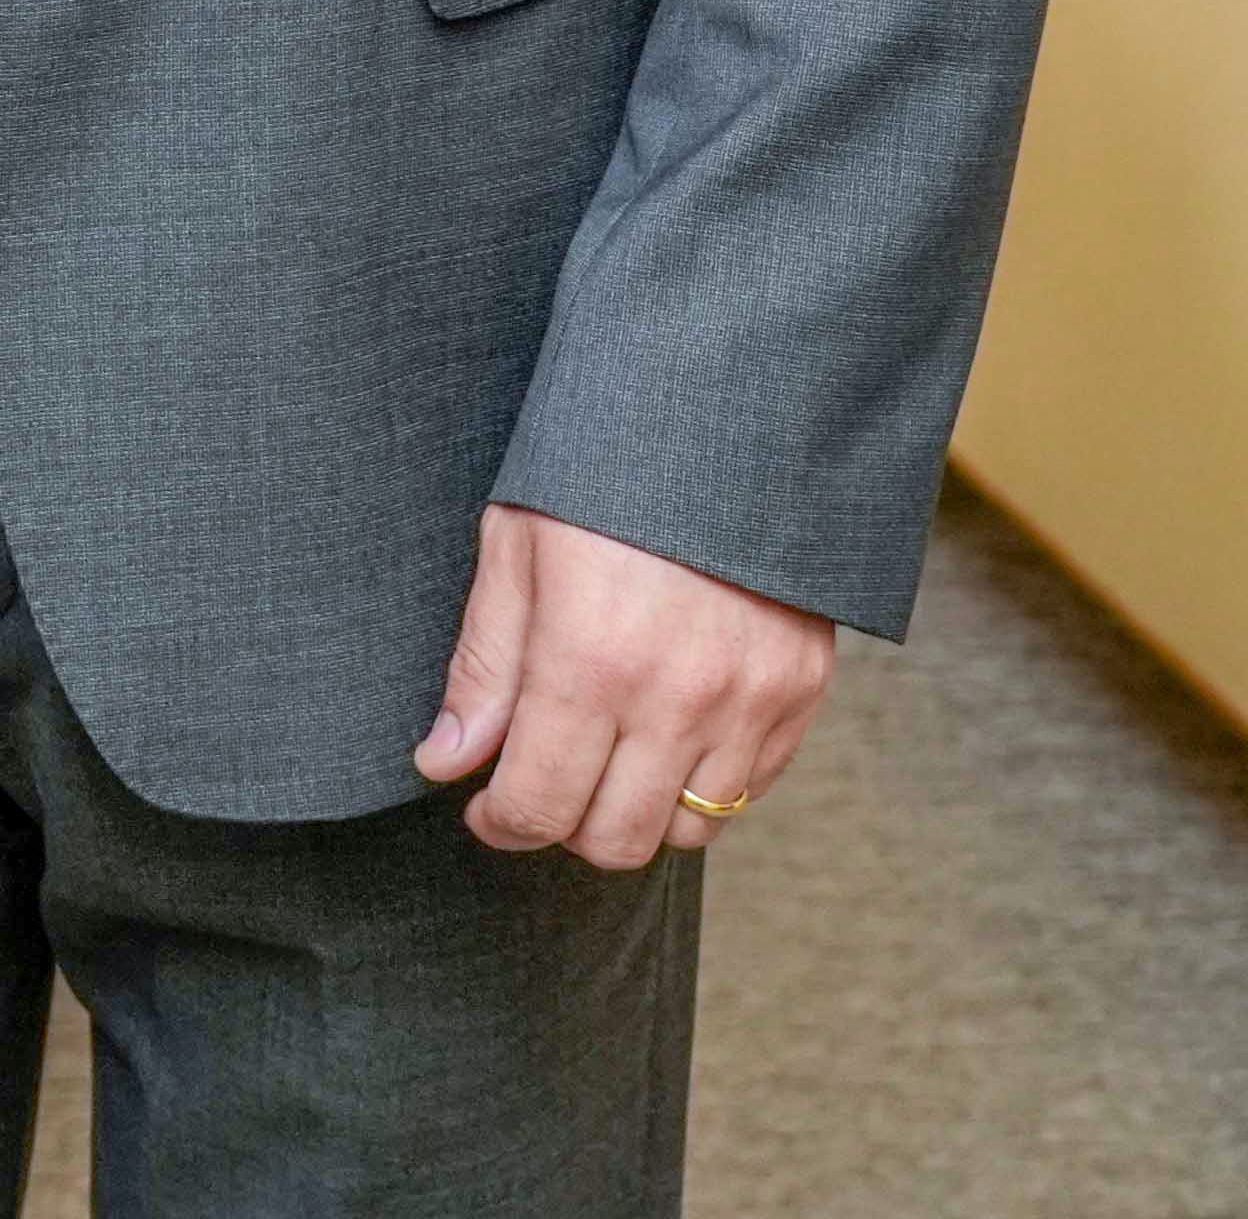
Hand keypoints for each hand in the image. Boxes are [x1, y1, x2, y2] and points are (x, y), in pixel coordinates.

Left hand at [414, 502, 834, 871]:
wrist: (728, 407)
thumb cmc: (603, 469)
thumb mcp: (517, 546)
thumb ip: (484, 667)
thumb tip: (446, 761)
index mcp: (590, 658)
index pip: (538, 806)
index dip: (500, 822)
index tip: (485, 804)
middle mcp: (676, 696)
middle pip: (614, 839)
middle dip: (563, 824)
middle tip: (544, 776)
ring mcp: (750, 699)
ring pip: (688, 827)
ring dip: (638, 809)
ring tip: (609, 751)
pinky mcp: (801, 689)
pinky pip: (748, 788)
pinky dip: (703, 779)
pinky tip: (671, 726)